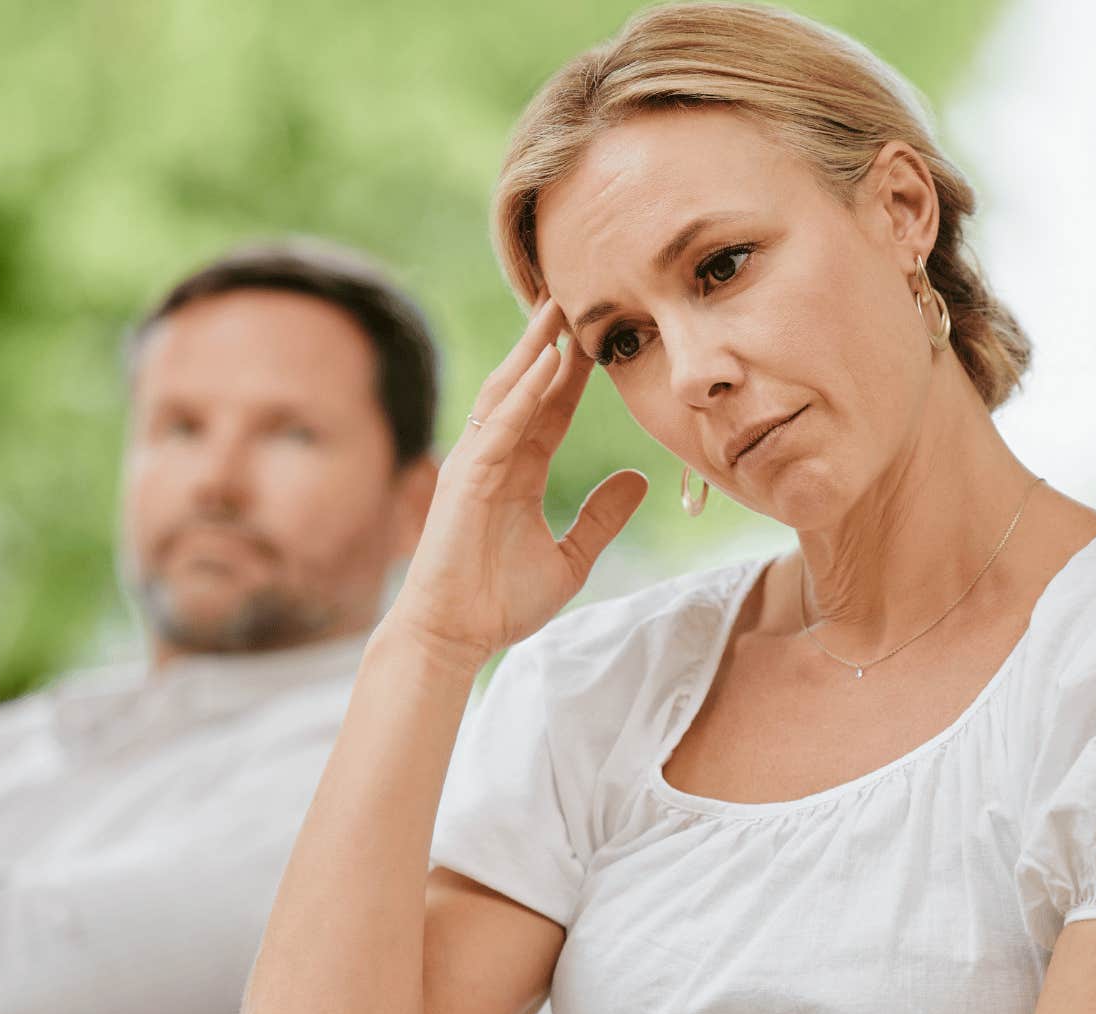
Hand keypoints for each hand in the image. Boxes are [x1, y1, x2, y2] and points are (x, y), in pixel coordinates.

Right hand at [387, 297, 648, 661]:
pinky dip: (520, 395)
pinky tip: (542, 365)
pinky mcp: (466, 479)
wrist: (456, 636)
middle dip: (549, 342)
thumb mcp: (571, 557)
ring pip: (506, 394)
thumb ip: (602, 517)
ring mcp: (476, 464)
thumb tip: (639, 481)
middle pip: (526, 386)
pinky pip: (498, 427)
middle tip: (574, 294)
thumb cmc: (500, 603)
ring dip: (531, 351)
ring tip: (555, 309)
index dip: (575, 372)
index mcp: (519, 471)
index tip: (600, 334)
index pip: (551, 408)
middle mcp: (495, 457)